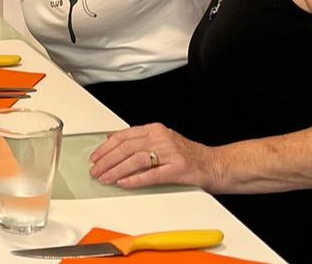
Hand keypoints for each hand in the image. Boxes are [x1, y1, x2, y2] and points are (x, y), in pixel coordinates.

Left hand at [88, 123, 218, 190]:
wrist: (215, 164)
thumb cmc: (187, 154)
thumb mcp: (162, 139)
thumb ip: (139, 139)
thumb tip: (111, 138)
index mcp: (155, 129)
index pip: (123, 136)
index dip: (106, 147)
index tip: (95, 157)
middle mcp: (161, 138)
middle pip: (126, 148)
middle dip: (107, 161)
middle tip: (95, 170)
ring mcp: (170, 153)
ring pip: (135, 160)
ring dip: (116, 170)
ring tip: (105, 178)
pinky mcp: (177, 169)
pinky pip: (151, 175)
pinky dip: (134, 179)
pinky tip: (123, 183)